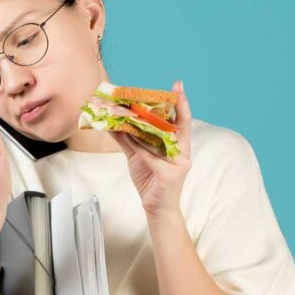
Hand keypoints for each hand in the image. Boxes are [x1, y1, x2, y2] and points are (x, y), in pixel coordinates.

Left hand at [107, 80, 192, 218]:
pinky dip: (139, 146)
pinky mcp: (169, 175)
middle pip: (178, 125)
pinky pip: (151, 156)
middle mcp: (182, 153)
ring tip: (133, 107)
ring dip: (147, 123)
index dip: (181, 103)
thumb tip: (112, 123)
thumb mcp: (137, 157)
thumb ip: (128, 140)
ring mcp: (178, 164)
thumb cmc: (150, 181)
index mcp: (178, 146)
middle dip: (174, 106)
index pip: (182, 121)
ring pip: (162, 139)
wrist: (156, 209)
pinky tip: (129, 135)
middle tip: (169, 88)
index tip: (178, 85)